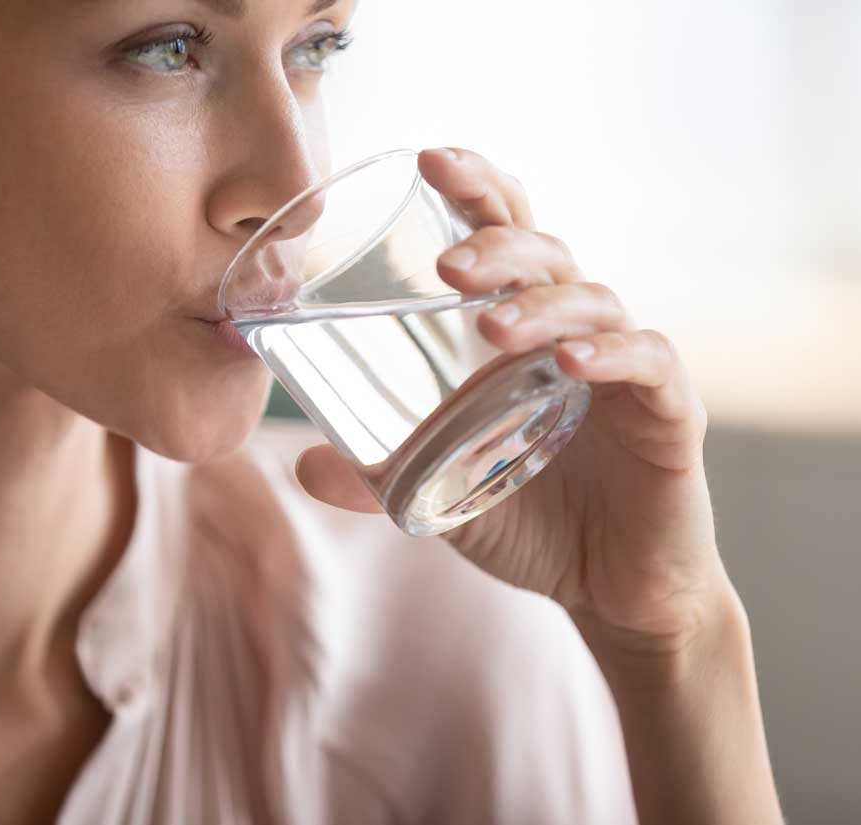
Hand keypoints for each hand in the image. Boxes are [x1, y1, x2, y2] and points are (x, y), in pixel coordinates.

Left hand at [294, 147, 732, 660]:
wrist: (609, 590)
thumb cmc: (528, 519)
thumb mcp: (436, 495)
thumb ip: (377, 476)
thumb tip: (300, 464)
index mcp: (522, 330)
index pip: (506, 236)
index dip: (478, 190)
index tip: (430, 159)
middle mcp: (575, 331)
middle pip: (547, 253)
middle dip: (497, 244)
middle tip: (446, 266)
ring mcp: (625, 369)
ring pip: (594, 300)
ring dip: (540, 304)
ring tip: (490, 326)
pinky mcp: (669, 414)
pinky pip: (650, 364)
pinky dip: (613, 354)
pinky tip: (570, 363)